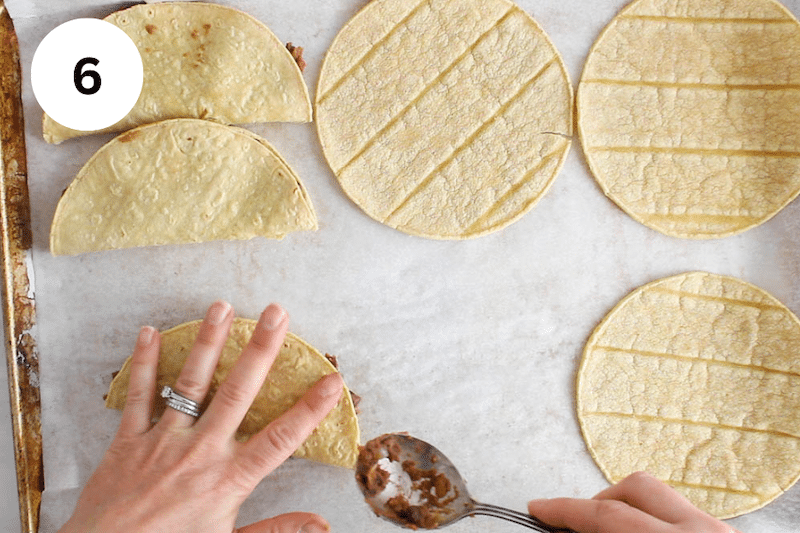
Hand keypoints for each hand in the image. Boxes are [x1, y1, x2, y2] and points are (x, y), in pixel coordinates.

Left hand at [59, 301, 342, 532]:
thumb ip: (277, 531)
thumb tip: (321, 525)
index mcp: (229, 480)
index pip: (280, 438)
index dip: (310, 409)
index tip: (332, 381)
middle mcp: (201, 452)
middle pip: (238, 393)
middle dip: (260, 350)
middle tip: (277, 314)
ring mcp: (163, 442)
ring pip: (191, 383)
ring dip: (209, 342)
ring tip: (223, 307)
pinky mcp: (129, 441)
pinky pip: (137, 395)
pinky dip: (143, 363)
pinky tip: (150, 333)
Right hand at [527, 471, 741, 532]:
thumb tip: (568, 528)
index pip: (606, 514)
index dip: (563, 509)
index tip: (537, 508)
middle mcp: (702, 530)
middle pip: (636, 486)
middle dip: (597, 502)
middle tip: (573, 522)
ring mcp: (722, 531)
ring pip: (663, 498)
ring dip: (628, 511)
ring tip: (609, 532)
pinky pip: (683, 516)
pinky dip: (655, 524)